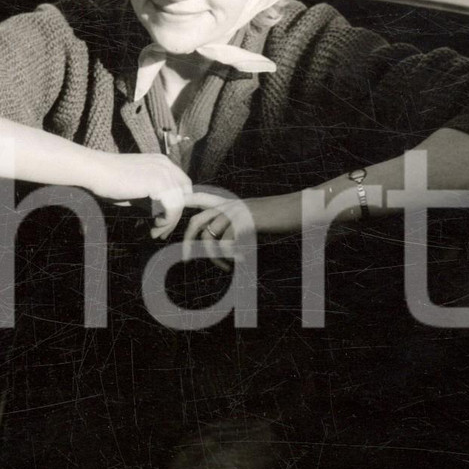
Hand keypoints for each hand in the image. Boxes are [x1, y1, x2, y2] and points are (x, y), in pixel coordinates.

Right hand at [91, 152, 193, 229]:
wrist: (95, 171)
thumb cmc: (110, 181)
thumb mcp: (137, 190)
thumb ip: (153, 198)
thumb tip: (163, 215)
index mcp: (162, 163)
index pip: (183, 185)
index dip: (178, 204)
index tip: (165, 221)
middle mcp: (166, 165)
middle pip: (184, 195)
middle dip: (174, 216)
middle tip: (160, 231)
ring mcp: (164, 172)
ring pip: (179, 204)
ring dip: (169, 222)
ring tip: (155, 232)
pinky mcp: (159, 183)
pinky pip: (172, 208)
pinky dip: (166, 221)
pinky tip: (154, 226)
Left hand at [181, 192, 303, 270]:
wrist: (301, 210)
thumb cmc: (280, 219)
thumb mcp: (254, 224)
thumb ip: (235, 230)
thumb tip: (220, 247)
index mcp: (230, 204)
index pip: (200, 201)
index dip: (183, 207)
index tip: (167, 220)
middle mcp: (230, 205)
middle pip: (197, 222)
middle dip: (187, 241)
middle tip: (186, 260)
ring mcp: (236, 211)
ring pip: (211, 238)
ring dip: (217, 258)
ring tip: (227, 267)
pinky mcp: (244, 220)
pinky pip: (228, 244)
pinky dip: (233, 257)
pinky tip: (245, 260)